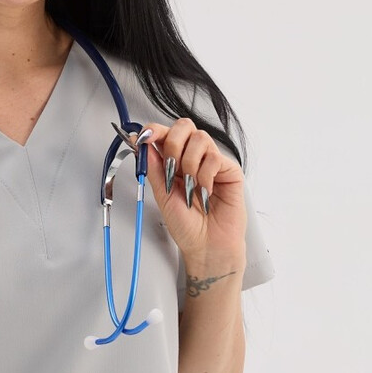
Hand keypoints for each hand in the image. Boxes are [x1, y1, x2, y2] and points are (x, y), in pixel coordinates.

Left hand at [128, 119, 246, 263]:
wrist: (206, 246)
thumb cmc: (187, 226)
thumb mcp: (162, 196)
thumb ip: (154, 168)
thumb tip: (142, 144)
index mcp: (173, 163)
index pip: (165, 134)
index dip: (154, 130)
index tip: (145, 137)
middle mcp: (192, 158)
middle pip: (184, 126)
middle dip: (173, 143)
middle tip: (172, 168)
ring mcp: (212, 162)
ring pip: (200, 138)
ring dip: (190, 163)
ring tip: (190, 187)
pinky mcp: (229, 170)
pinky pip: (214, 157)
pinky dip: (205, 176)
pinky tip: (205, 191)